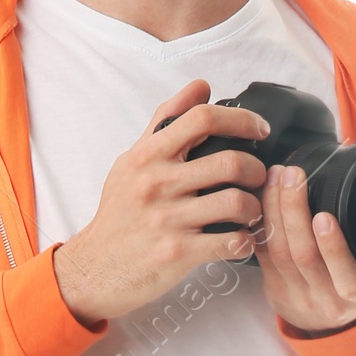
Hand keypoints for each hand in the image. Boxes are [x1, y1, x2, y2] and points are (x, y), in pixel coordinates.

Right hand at [51, 77, 270, 325]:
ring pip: (235, 203)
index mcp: (149, 155)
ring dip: (254, 208)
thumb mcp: (133, 161)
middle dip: (256, 170)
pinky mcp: (177, 253)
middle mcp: (157, 183)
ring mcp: (168, 219)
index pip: (203, 119)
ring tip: (251, 213)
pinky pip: (229, 243)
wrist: (95, 268)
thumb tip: (201, 87)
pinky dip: (244, 242)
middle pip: (230, 162)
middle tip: (259, 179)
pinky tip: (240, 240)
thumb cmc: (118, 213)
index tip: (260, 130)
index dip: (241, 120)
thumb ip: (166, 122)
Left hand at [253, 164, 355, 334]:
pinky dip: (259, 224)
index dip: (333, 246)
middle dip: (294, 211)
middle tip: (292, 175)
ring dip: (274, 210)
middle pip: (303, 256)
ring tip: (276, 178)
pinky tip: (259, 197)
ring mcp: (296, 297)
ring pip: (279, 252)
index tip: (325, 216)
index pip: (345, 275)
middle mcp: (325, 300)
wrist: (330, 322)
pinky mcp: (273, 289)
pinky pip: (261, 254)